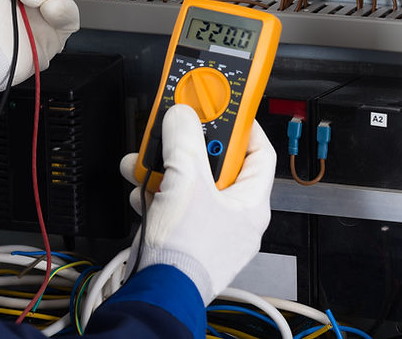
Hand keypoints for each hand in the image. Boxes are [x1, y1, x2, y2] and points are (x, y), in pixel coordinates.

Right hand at [119, 105, 275, 303]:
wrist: (157, 292)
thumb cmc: (185, 252)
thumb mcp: (186, 179)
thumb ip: (184, 139)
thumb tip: (182, 115)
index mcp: (251, 204)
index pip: (259, 152)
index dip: (242, 126)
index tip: (222, 108)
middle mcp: (234, 218)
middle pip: (215, 165)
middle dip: (186, 147)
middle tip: (174, 134)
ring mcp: (209, 230)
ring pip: (189, 184)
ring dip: (163, 169)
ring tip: (146, 165)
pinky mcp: (184, 239)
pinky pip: (173, 204)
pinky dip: (155, 194)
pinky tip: (142, 191)